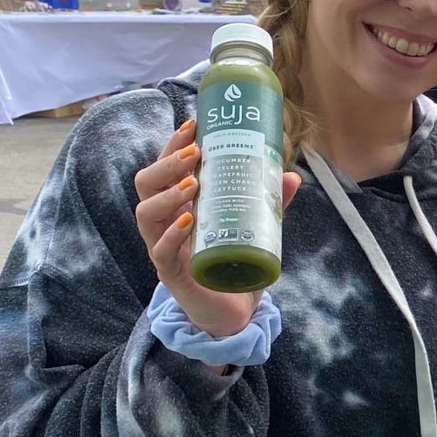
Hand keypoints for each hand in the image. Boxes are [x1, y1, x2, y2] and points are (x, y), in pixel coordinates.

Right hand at [134, 117, 301, 338]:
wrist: (233, 312)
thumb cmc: (235, 263)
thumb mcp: (254, 228)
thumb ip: (268, 204)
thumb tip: (291, 174)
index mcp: (179, 206)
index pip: (165, 169)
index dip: (173, 145)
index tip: (193, 124)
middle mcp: (164, 223)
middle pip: (146, 184)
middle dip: (167, 163)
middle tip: (195, 152)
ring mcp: (163, 248)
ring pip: (145, 214)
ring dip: (167, 195)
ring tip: (192, 184)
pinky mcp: (171, 275)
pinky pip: (160, 253)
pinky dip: (172, 236)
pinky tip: (187, 223)